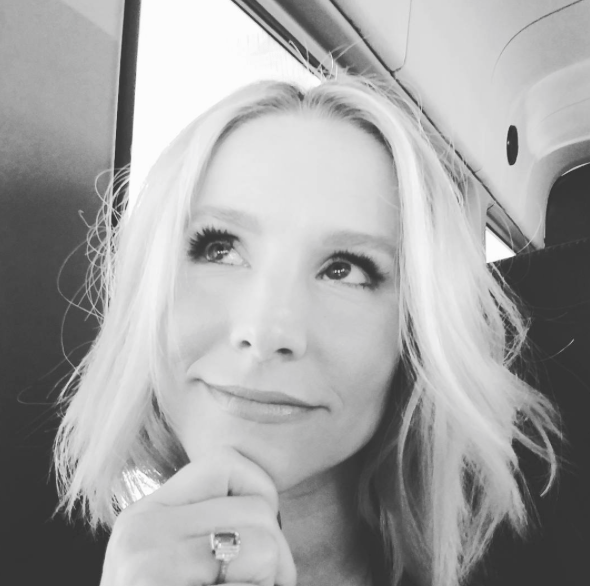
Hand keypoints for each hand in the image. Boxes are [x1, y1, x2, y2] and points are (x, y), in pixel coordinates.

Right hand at [99, 447, 296, 585]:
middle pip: (258, 507)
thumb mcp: (185, 563)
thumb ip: (211, 525)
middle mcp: (141, 529)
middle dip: (276, 556)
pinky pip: (254, 583)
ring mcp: (147, 565)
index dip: (260, 496)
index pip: (228, 463)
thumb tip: (266, 496)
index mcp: (147, 514)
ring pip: (265, 544)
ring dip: (272, 582)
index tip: (254, 542)